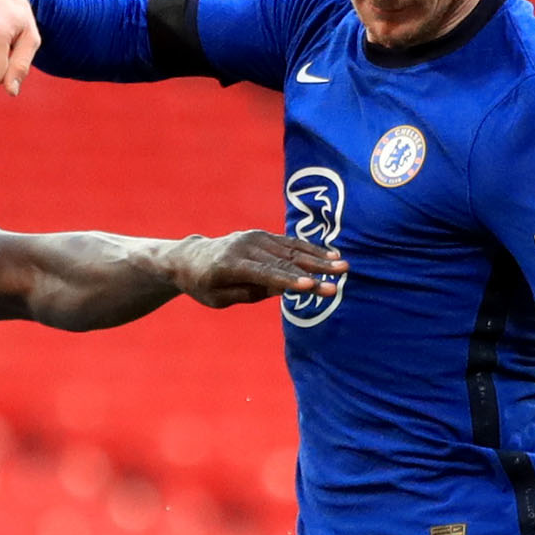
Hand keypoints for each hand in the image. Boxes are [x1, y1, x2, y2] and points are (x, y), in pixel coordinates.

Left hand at [173, 232, 344, 311]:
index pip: (265, 274)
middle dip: (314, 271)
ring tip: (343, 267)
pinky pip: (289, 242)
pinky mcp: (262, 235)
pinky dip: (310, 249)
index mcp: (230, 266)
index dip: (289, 280)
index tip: (311, 287)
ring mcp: (255, 238)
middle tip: (338, 280)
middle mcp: (245, 247)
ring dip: (319, 259)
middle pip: (284, 261)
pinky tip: (331, 255)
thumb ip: (249, 293)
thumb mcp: (219, 299)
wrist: (191, 257)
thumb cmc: (203, 285)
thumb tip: (282, 288)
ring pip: (291, 250)